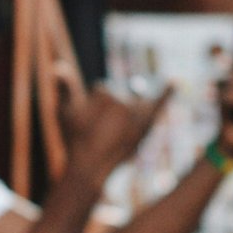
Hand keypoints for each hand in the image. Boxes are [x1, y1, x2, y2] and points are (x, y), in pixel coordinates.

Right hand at [59, 65, 172, 180]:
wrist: (90, 166)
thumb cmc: (75, 139)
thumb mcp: (65, 112)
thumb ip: (65, 87)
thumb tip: (58, 66)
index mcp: (103, 93)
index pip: (102, 90)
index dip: (93, 108)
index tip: (89, 124)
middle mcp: (123, 101)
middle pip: (119, 96)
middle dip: (111, 112)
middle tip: (102, 131)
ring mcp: (136, 113)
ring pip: (133, 103)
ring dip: (130, 108)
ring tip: (119, 125)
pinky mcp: (146, 126)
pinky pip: (159, 103)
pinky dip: (167, 93)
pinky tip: (174, 83)